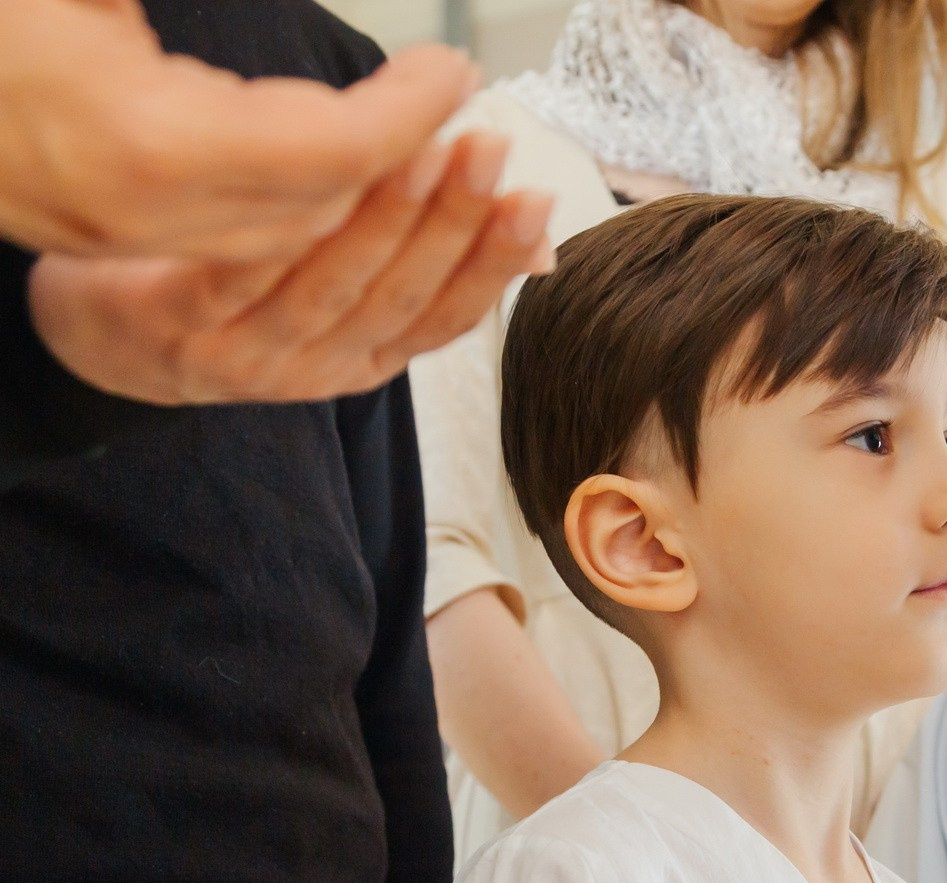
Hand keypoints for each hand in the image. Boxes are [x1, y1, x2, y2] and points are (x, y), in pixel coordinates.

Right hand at [1, 0, 477, 258]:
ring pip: (297, 242)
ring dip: (386, 211)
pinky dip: (333, 232)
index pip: (321, 152)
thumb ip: (149, 4)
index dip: (399, 115)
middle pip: (324, 210)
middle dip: (408, 169)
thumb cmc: (0, 37)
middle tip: (473, 115)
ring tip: (460, 165)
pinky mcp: (119, 248)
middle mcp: (143, 214)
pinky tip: (385, 205)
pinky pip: (258, 257)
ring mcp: (128, 240)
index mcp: (138, 144)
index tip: (450, 70)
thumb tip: (241, 47)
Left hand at [27, 134, 554, 404]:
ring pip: (334, 287)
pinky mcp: (182, 328)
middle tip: (485, 150)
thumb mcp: (344, 298)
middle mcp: (319, 369)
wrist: (113, 348)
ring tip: (420, 149)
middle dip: (452, 220)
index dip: (495, 260)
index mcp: (367, 362)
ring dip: (386, 218)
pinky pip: (242, 279)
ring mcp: (251, 356)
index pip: (450, 316)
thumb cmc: (238, 304)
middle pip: (400, 295)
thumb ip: (424, 269)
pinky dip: (285, 237)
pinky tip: (316, 187)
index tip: (532, 201)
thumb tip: (535, 244)